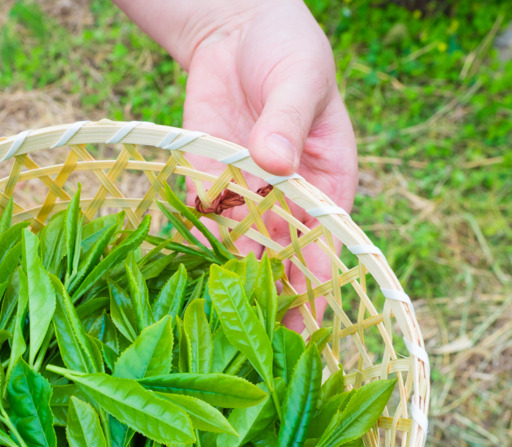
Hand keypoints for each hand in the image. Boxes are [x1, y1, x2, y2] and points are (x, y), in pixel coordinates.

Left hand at [115, 1, 356, 325]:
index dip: (317, 283)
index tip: (309, 322)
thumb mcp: (299, 79)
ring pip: (239, 248)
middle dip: (271, 301)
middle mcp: (286, 199)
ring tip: (219, 329)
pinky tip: (184, 282)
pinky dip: (194, 246)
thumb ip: (287, 120)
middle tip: (261, 350)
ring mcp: (245, 193)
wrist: (235, 27)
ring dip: (231, 285)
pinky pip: (201, 219)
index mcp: (327, 182)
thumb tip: (274, 163)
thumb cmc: (288, 50)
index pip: (325, 241)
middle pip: (282, 258)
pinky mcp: (207, 180)